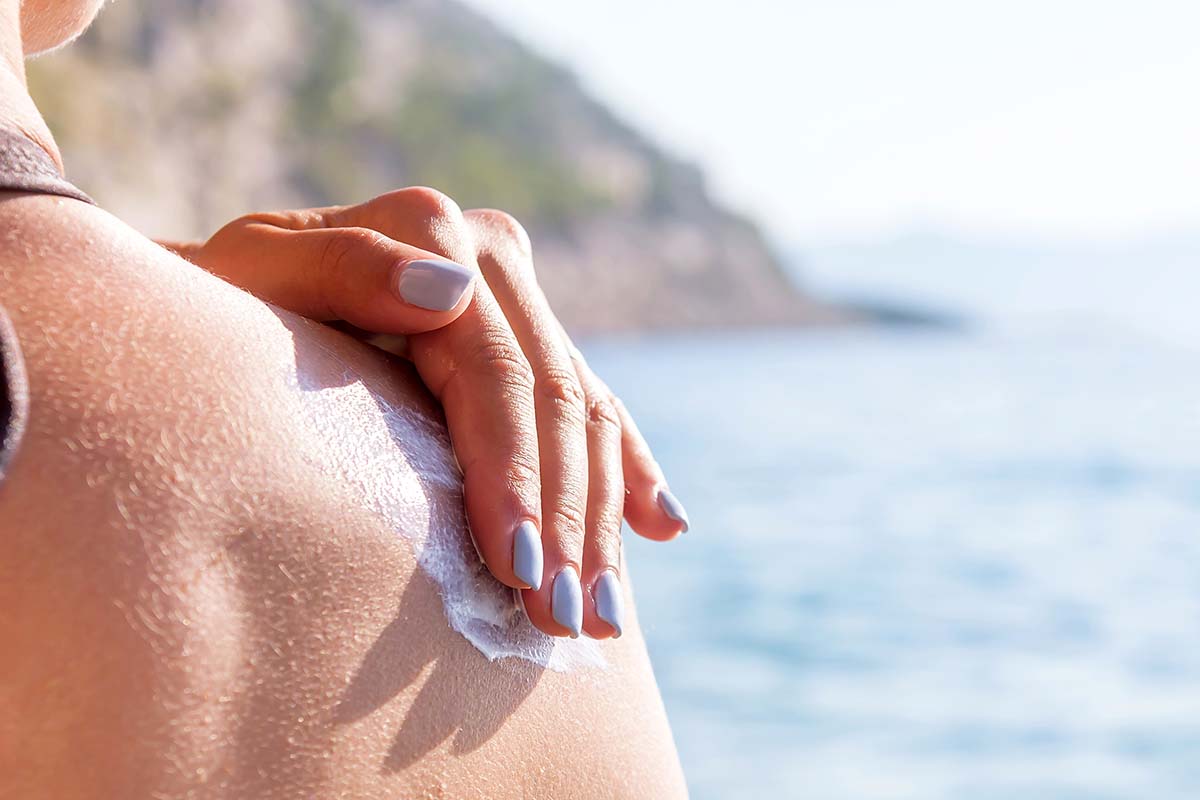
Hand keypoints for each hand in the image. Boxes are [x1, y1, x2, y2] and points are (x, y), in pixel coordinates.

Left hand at [169, 187, 690, 638]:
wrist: (226, 306)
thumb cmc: (217, 308)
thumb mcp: (252, 278)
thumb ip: (340, 268)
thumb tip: (451, 293)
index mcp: (435, 232)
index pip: (496, 372)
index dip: (514, 473)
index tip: (514, 569)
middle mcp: (492, 260)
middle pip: (552, 401)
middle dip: (565, 520)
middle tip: (564, 621)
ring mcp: (517, 302)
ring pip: (585, 415)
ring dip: (601, 521)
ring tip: (601, 617)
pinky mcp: (526, 346)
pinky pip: (595, 409)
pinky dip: (626, 471)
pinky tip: (663, 525)